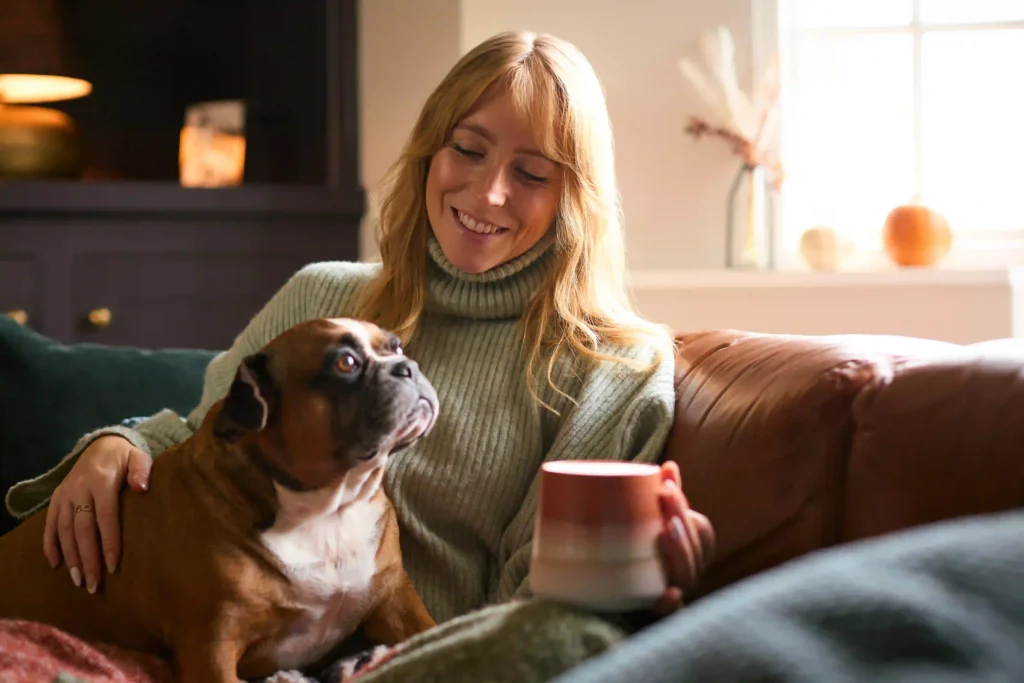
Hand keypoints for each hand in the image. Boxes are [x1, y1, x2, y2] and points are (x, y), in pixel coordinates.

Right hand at [44, 435, 152, 592]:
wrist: (101, 444)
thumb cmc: (126, 457)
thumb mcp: (139, 457)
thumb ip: (142, 470)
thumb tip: (142, 488)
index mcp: (102, 481)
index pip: (105, 517)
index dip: (109, 542)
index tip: (113, 566)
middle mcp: (79, 489)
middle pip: (82, 529)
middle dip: (87, 558)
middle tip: (92, 584)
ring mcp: (65, 494)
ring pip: (64, 530)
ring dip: (70, 557)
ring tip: (77, 580)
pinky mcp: (56, 498)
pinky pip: (50, 524)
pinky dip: (50, 545)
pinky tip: (56, 564)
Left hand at [653, 460, 714, 613]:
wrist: (618, 581)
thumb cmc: (645, 542)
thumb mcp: (656, 516)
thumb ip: (665, 492)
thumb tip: (669, 466)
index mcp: (694, 547)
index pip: (700, 529)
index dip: (686, 509)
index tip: (666, 488)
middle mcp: (689, 569)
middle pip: (694, 548)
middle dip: (682, 520)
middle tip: (664, 498)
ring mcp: (676, 587)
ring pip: (687, 573)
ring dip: (680, 552)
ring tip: (665, 531)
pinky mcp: (656, 606)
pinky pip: (668, 609)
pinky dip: (670, 601)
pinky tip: (667, 593)